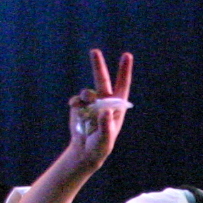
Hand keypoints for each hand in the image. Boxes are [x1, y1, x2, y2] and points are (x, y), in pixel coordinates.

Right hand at [65, 48, 132, 165]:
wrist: (85, 151)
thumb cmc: (100, 146)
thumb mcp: (105, 140)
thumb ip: (106, 126)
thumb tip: (105, 110)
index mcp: (117, 106)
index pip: (122, 85)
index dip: (124, 70)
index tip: (127, 55)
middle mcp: (104, 101)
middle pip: (102, 79)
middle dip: (98, 65)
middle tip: (94, 51)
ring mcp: (91, 102)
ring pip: (87, 92)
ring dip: (86, 97)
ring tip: (86, 109)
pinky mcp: (78, 106)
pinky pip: (76, 100)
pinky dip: (75, 105)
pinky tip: (76, 113)